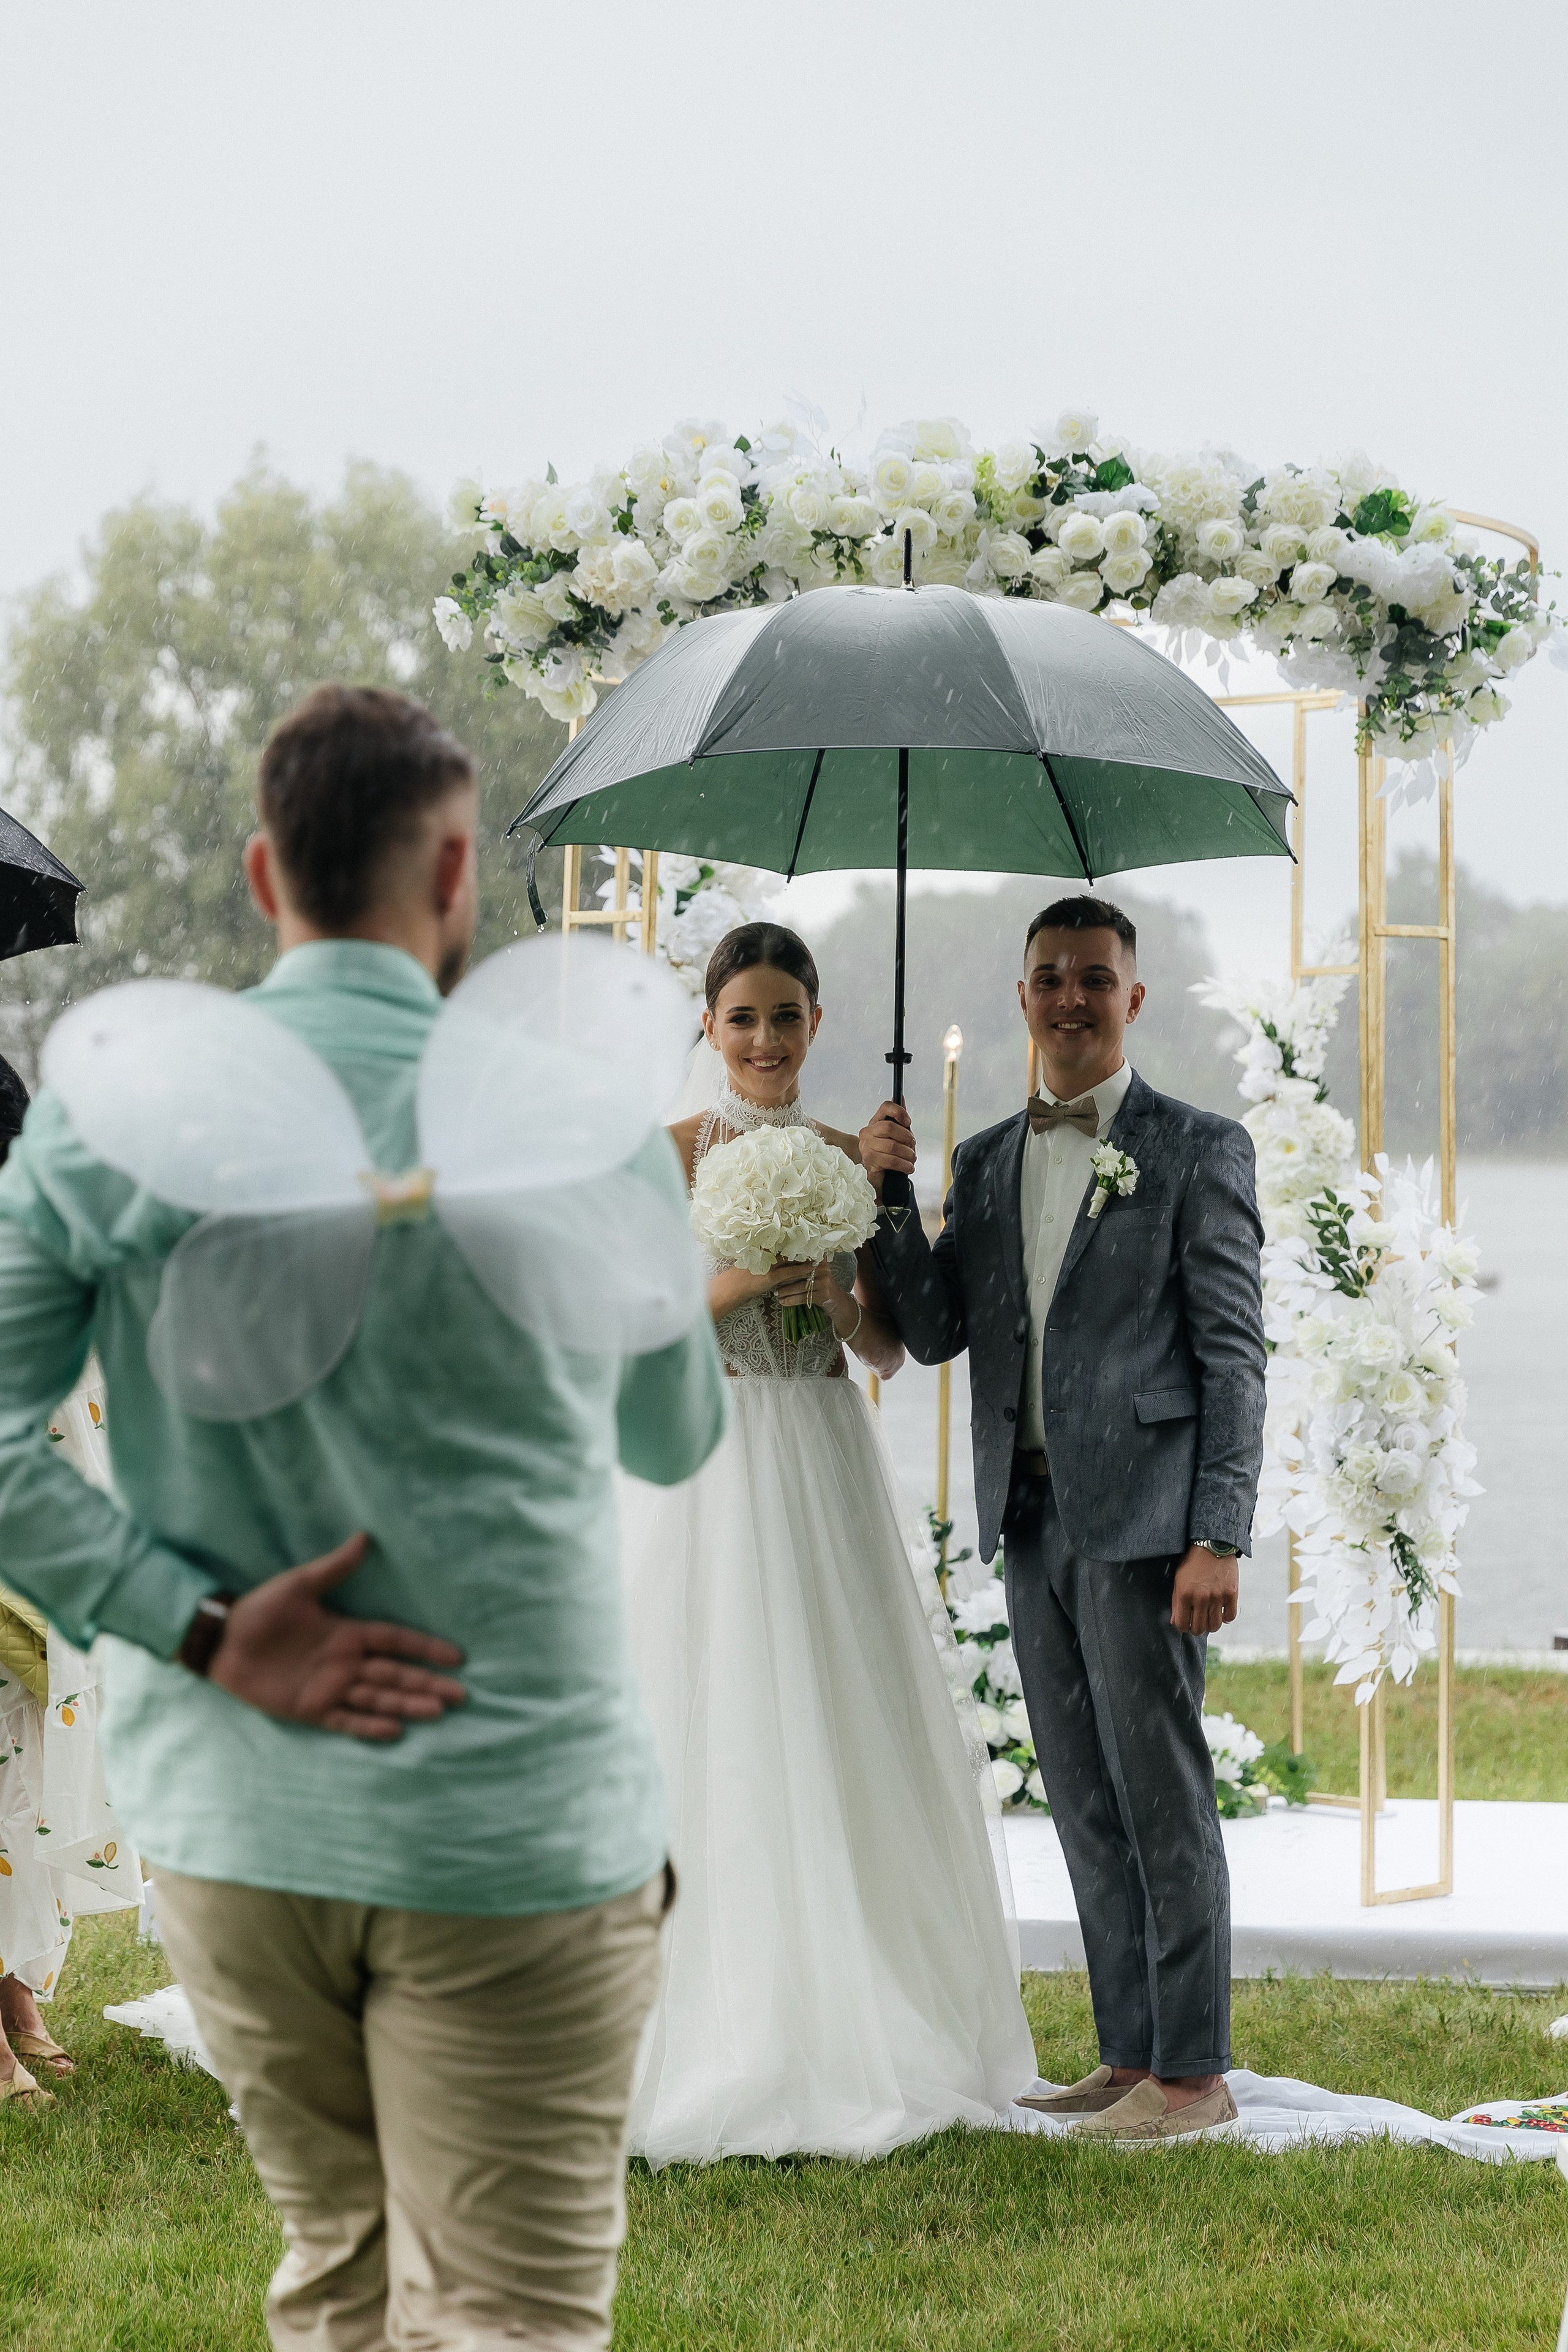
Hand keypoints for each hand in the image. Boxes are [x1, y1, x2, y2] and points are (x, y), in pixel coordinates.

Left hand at [207, 1533, 467, 1741]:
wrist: (222, 1641)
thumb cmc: (260, 1609)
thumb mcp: (298, 1585)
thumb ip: (333, 1568)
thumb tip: (364, 1537)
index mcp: (347, 1633)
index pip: (395, 1641)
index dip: (425, 1648)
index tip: (456, 1656)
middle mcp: (345, 1663)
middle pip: (395, 1673)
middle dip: (427, 1683)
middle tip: (460, 1694)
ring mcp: (330, 1687)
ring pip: (378, 1697)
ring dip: (407, 1704)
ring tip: (437, 1710)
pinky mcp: (310, 1709)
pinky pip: (345, 1719)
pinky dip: (369, 1725)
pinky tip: (394, 1730)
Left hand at [771, 1258, 836, 1308]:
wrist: (837, 1301)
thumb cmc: (822, 1285)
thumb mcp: (817, 1272)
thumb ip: (804, 1265)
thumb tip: (781, 1258)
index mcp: (819, 1261)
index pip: (800, 1261)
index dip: (786, 1265)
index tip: (774, 1268)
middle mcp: (823, 1269)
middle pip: (798, 1274)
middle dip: (784, 1279)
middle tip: (772, 1283)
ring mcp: (824, 1282)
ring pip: (799, 1286)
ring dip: (785, 1291)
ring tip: (776, 1294)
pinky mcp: (823, 1295)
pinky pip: (803, 1297)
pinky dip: (791, 1300)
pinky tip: (783, 1302)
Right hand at [858, 1101, 915, 1199]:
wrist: (883, 1175)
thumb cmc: (890, 1152)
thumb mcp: (898, 1134)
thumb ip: (899, 1117)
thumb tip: (900, 1097)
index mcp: (875, 1122)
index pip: (885, 1107)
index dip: (899, 1111)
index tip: (908, 1121)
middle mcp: (867, 1132)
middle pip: (888, 1127)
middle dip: (905, 1137)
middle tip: (912, 1145)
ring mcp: (866, 1147)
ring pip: (891, 1146)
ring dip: (907, 1154)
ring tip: (911, 1159)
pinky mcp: (869, 1162)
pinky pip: (891, 1160)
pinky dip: (904, 1165)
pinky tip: (908, 1167)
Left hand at [1169, 1544, 1238, 1636]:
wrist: (1212, 1544)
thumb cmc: (1193, 1561)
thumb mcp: (1178, 1580)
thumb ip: (1176, 1602)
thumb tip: (1175, 1622)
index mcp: (1184, 1594)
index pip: (1182, 1625)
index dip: (1183, 1627)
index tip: (1185, 1623)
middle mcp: (1201, 1598)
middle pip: (1199, 1628)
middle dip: (1196, 1628)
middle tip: (1197, 1622)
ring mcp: (1217, 1596)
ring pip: (1214, 1626)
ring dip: (1210, 1625)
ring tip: (1208, 1617)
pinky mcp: (1231, 1593)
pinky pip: (1230, 1616)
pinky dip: (1225, 1617)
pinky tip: (1220, 1611)